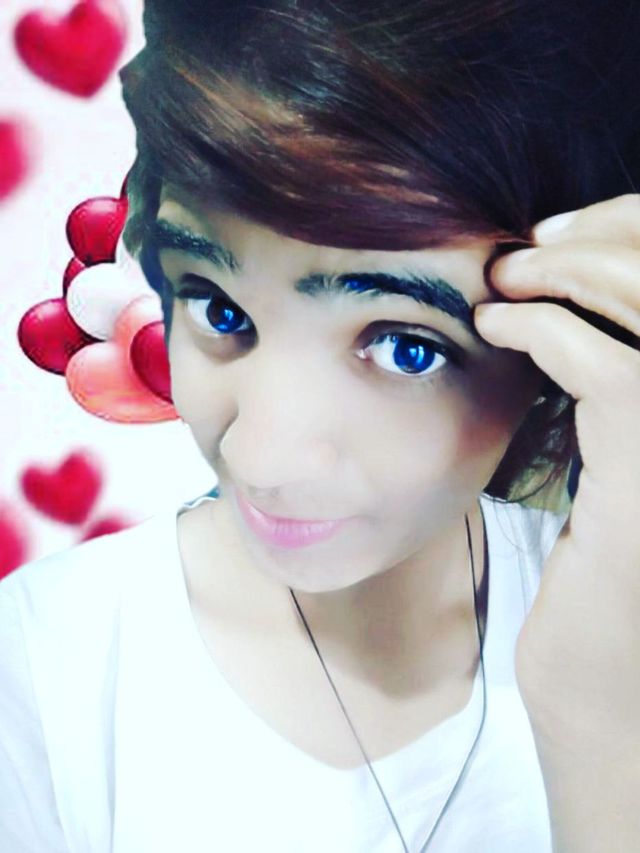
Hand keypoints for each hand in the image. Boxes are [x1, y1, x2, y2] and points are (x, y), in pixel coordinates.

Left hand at [474, 194, 639, 750]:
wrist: (612, 689)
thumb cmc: (610, 578)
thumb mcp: (623, 460)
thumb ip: (616, 384)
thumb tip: (565, 301)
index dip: (634, 233)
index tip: (561, 234)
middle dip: (604, 236)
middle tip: (529, 248)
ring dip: (568, 272)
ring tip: (506, 278)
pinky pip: (605, 369)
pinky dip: (542, 332)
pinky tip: (499, 330)